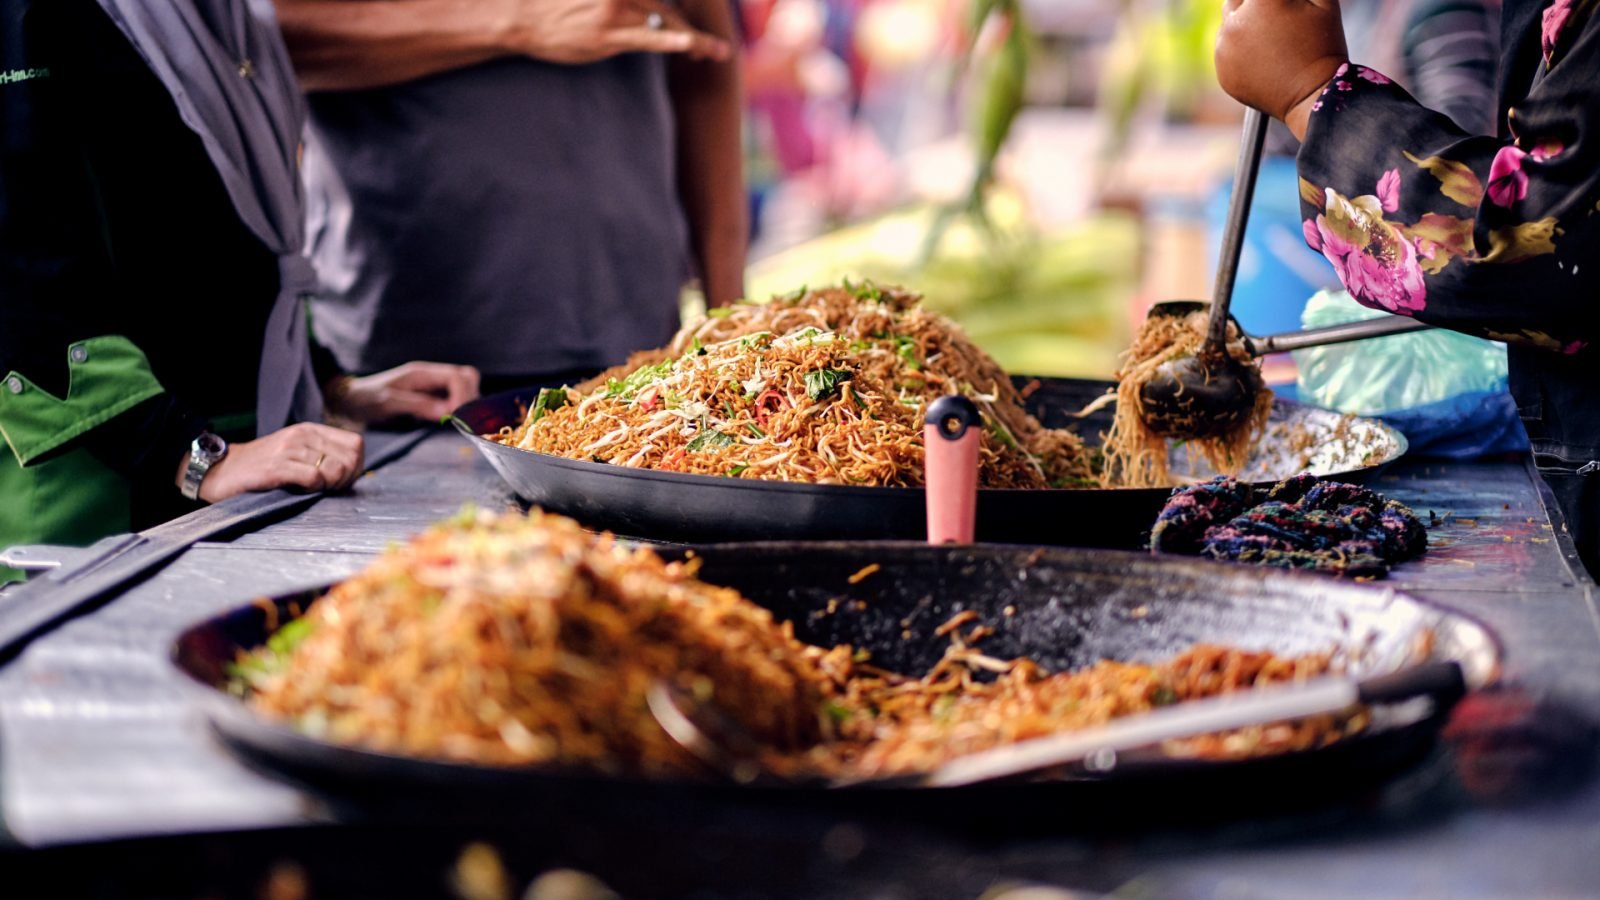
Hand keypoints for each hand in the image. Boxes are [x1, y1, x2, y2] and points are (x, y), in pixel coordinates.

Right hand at [183, 423, 365, 502]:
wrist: (219, 470)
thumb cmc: (262, 467)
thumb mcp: (297, 453)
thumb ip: (323, 456)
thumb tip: (353, 471)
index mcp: (311, 430)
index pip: (356, 444)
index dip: (355, 466)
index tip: (340, 480)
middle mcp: (302, 436)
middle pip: (351, 459)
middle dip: (346, 480)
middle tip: (327, 488)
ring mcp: (289, 450)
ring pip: (335, 470)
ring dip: (329, 486)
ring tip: (311, 490)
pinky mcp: (276, 467)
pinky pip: (313, 478)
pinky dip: (314, 489)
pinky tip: (301, 491)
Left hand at [326, 361, 480, 424]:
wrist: (350, 400)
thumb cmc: (366, 399)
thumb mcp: (388, 402)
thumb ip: (419, 405)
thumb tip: (448, 412)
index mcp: (422, 373)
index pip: (458, 377)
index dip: (463, 397)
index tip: (455, 417)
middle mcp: (431, 375)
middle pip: (468, 377)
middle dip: (470, 398)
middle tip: (460, 420)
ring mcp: (432, 384)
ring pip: (465, 386)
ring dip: (466, 403)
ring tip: (455, 421)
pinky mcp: (431, 395)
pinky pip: (455, 396)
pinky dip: (458, 407)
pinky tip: (448, 420)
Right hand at [497, 0, 732, 63]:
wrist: (520, 16)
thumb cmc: (554, 2)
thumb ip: (623, 1)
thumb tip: (645, 7)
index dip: (682, 5)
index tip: (697, 13)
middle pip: (669, 3)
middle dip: (692, 19)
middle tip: (713, 41)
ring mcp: (616, 9)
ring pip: (666, 19)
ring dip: (695, 38)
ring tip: (718, 52)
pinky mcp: (609, 35)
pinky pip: (650, 39)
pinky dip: (676, 40)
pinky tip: (694, 45)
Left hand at [1215, 0, 1348, 134]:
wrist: (1313, 94)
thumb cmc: (1323, 46)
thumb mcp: (1323, 2)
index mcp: (1260, 1)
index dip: (1271, 2)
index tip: (1282, 9)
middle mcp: (1235, 23)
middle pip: (1235, 2)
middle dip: (1253, 7)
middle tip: (1275, 21)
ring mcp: (1225, 50)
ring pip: (1227, 29)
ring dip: (1243, 29)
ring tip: (1270, 43)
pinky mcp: (1223, 72)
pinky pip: (1226, 55)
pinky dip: (1238, 55)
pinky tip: (1263, 60)